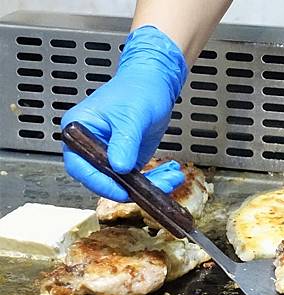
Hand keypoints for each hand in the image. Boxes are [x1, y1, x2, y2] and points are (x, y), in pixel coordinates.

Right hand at [61, 25, 187, 201]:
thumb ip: (125, 142)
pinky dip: (155, 180)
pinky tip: (171, 175)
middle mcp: (91, 146)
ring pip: (123, 183)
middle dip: (131, 187)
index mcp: (80, 131)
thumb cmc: (138, 89)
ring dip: (149, 186)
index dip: (100, 183)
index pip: (80, 167)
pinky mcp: (127, 159)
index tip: (121, 191)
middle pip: (102, 179)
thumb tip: (119, 168)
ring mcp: (109, 154)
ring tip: (171, 179)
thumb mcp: (132, 116)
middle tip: (157, 186)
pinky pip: (137, 178)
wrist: (155, 83)